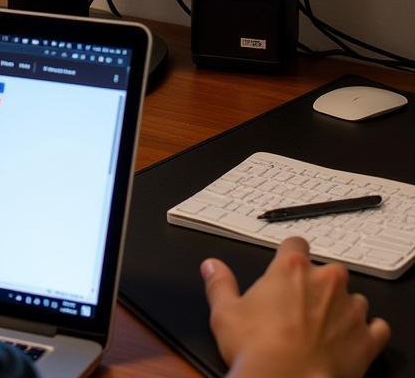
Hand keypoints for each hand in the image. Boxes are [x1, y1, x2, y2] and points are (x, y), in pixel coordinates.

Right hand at [202, 237, 389, 377]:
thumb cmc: (256, 347)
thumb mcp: (224, 312)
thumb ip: (219, 283)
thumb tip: (211, 265)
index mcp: (291, 269)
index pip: (296, 243)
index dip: (290, 254)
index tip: (286, 268)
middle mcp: (326, 281)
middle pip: (329, 270)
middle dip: (318, 284)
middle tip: (300, 306)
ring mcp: (351, 310)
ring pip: (353, 298)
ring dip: (342, 308)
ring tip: (323, 328)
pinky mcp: (368, 339)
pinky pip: (378, 327)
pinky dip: (367, 331)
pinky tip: (351, 340)